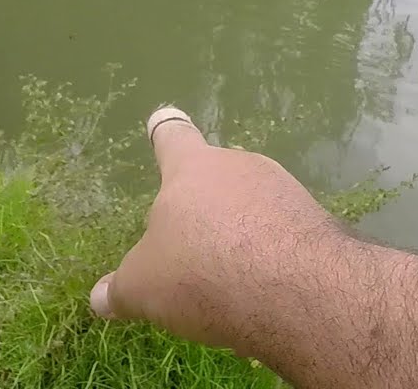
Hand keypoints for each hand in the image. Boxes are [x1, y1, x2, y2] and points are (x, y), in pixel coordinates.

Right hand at [88, 107, 351, 356]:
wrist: (297, 293)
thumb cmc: (202, 273)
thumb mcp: (144, 287)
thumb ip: (122, 288)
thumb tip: (101, 298)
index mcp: (192, 169)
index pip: (172, 138)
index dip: (164, 131)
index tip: (164, 119)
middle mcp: (240, 167)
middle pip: (216, 177)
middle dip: (204, 206)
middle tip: (191, 248)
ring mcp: (285, 191)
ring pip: (252, 207)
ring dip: (239, 233)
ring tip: (227, 281)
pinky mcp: (316, 223)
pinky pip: (282, 234)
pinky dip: (269, 256)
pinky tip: (263, 293)